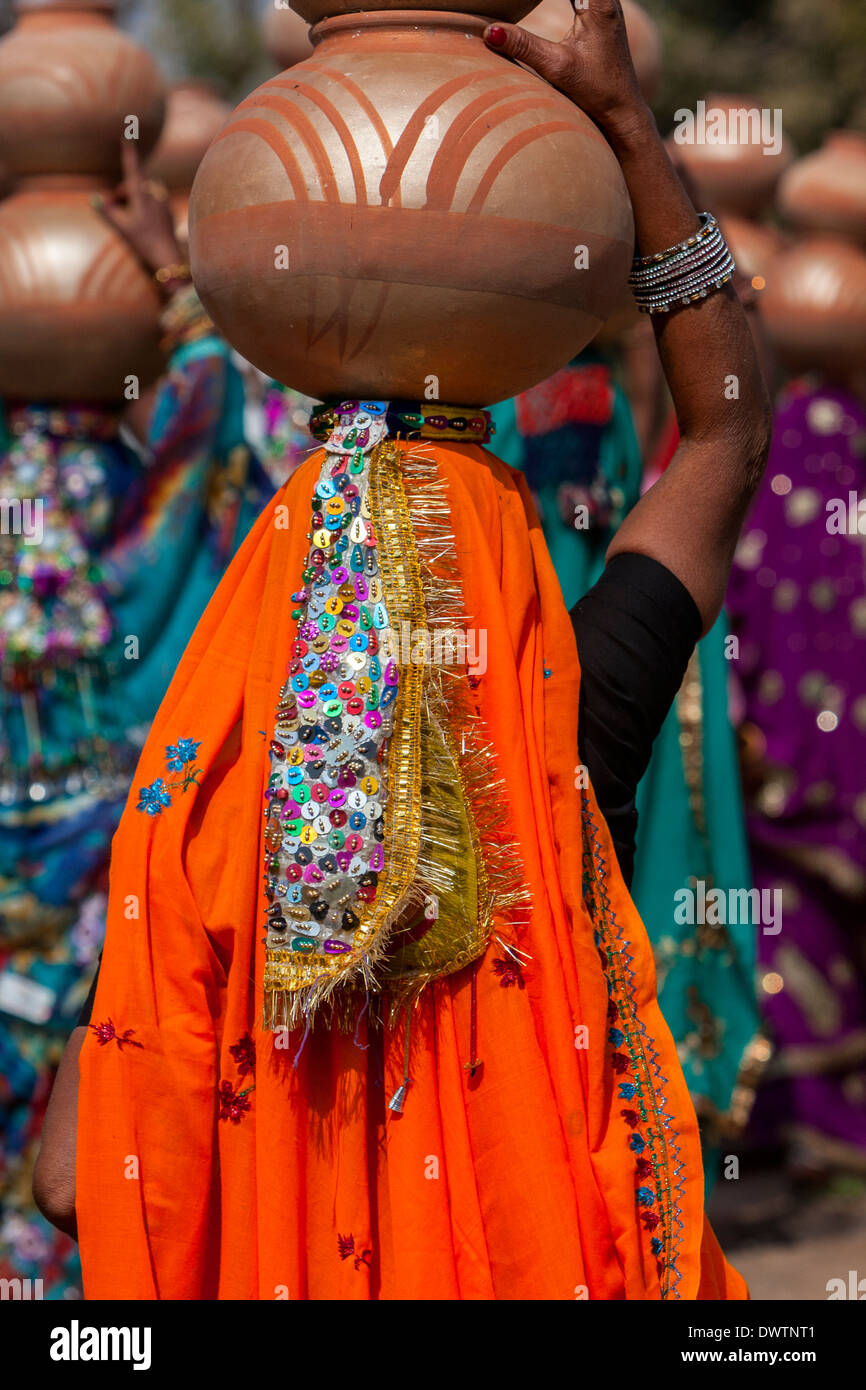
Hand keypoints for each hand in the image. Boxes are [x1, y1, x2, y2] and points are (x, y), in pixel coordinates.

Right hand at [93, 141, 183, 286]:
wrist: (169, 259)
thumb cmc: (144, 244)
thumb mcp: (122, 229)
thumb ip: (107, 213)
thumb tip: (93, 200)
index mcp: (142, 197)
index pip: (133, 170)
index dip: (129, 153)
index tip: (127, 136)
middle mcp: (156, 196)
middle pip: (136, 183)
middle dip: (124, 191)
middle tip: (114, 207)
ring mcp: (164, 204)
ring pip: (147, 191)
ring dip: (136, 196)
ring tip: (129, 215)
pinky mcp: (170, 212)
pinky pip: (156, 200)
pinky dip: (146, 205)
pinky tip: (145, 222)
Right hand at [484, 0, 647, 137]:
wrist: (622, 111)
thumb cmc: (597, 92)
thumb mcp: (557, 68)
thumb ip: (523, 45)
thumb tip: (490, 32)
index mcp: (599, 2)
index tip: (512, 0)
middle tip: (512, 2)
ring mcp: (605, 5)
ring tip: (523, 3)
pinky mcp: (601, 15)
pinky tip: (534, 3)